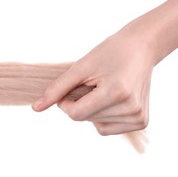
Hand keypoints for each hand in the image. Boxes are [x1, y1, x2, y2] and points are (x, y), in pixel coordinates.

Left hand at [32, 30, 154, 134]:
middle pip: (85, 119)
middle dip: (81, 103)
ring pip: (96, 126)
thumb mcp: (80, 67)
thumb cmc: (109, 52)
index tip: (70, 87)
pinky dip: (102, 116)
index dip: (65, 103)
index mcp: (117, 92)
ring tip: (105, 88)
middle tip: (93, 83)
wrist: (140, 47)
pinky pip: (107, 128)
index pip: (76, 114)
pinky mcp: (142, 121)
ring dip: (92, 110)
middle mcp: (131, 108)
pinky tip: (111, 99)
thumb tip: (36, 108)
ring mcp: (138, 117)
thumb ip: (57, 89)